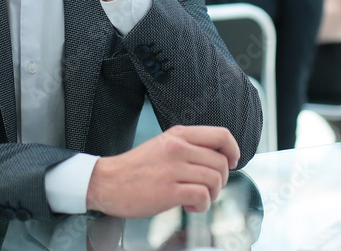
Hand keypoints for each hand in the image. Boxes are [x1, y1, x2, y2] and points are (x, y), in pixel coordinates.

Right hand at [86, 125, 239, 217]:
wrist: (107, 182)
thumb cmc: (136, 168)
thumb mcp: (163, 145)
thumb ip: (187, 147)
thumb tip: (217, 158)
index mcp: (178, 135)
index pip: (221, 135)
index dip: (233, 150)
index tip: (232, 162)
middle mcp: (178, 148)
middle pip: (221, 162)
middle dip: (221, 180)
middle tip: (207, 188)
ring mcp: (173, 169)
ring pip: (215, 179)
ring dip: (211, 194)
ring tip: (196, 198)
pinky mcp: (168, 191)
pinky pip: (202, 196)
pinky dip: (202, 205)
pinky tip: (189, 205)